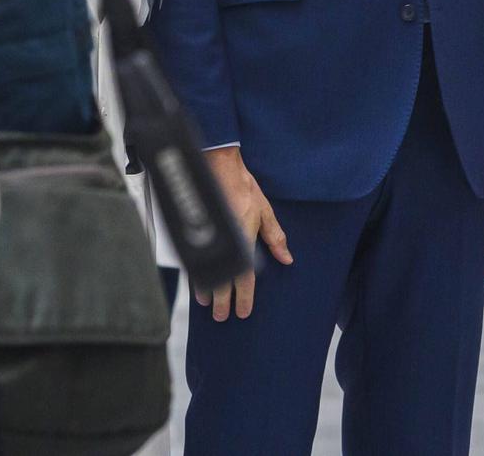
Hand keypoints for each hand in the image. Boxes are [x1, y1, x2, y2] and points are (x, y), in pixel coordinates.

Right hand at [196, 148, 291, 320]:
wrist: (219, 167)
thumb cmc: (242, 187)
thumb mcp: (266, 211)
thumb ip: (275, 237)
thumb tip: (287, 259)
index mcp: (245, 241)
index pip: (245, 278)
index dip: (244, 298)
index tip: (243, 312)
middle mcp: (227, 244)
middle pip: (224, 282)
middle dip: (223, 301)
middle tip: (222, 316)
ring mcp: (211, 240)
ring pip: (207, 273)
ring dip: (207, 291)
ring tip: (206, 304)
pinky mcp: (199, 232)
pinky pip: (197, 260)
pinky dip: (197, 274)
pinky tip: (197, 281)